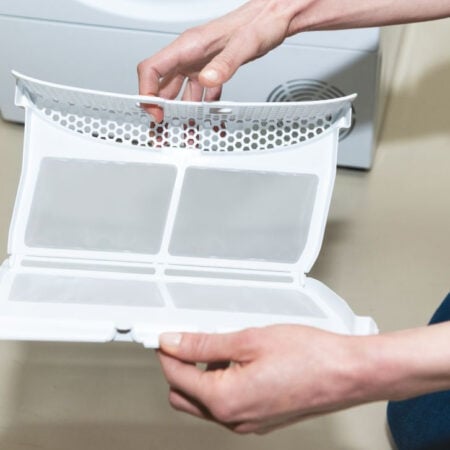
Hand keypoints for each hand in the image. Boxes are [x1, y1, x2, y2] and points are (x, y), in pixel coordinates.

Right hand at [137, 0, 312, 120]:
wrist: (274, 17)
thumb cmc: (259, 23)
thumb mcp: (244, 45)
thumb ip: (224, 64)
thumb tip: (207, 80)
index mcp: (188, 46)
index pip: (152, 69)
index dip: (147, 92)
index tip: (155, 112)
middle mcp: (190, 55)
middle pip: (162, 84)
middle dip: (161, 109)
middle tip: (164, 129)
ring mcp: (200, 63)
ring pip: (182, 92)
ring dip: (183, 114)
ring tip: (185, 132)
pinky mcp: (213, 70)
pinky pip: (203, 94)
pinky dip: (204, 109)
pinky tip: (208, 121)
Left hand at [157, 325, 376, 433]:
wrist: (347, 373)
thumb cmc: (308, 355)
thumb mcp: (248, 340)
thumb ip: (204, 345)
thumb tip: (174, 343)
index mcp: (225, 400)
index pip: (177, 377)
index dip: (166, 352)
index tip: (164, 336)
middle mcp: (233, 419)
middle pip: (185, 395)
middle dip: (181, 368)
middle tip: (191, 340)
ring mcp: (248, 423)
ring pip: (205, 402)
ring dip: (203, 377)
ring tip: (224, 347)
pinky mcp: (261, 420)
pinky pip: (227, 405)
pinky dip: (222, 384)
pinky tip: (240, 361)